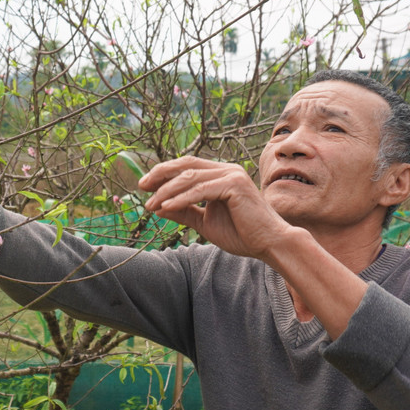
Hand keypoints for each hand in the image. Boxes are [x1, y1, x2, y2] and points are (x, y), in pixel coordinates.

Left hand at [138, 156, 293, 260]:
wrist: (268, 244)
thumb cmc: (241, 234)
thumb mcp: (204, 222)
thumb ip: (184, 212)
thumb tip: (158, 207)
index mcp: (220, 175)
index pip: (187, 166)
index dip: (163, 173)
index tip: (144, 185)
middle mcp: (226, 170)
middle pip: (186, 165)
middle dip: (160, 175)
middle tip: (141, 187)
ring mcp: (232, 175)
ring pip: (190, 177)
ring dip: (166, 191)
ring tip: (151, 205)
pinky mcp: (235, 185)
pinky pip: (200, 190)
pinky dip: (181, 198)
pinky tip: (166, 207)